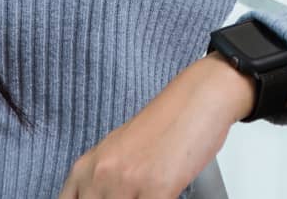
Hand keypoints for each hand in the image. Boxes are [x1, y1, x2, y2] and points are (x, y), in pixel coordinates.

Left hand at [57, 52, 255, 198]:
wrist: (200, 97)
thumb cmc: (167, 119)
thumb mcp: (119, 148)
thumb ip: (102, 178)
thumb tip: (98, 196)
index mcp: (86, 166)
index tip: (103, 198)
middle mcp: (101, 175)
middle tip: (134, 195)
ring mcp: (127, 184)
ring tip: (150, 192)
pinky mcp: (157, 191)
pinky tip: (167, 193)